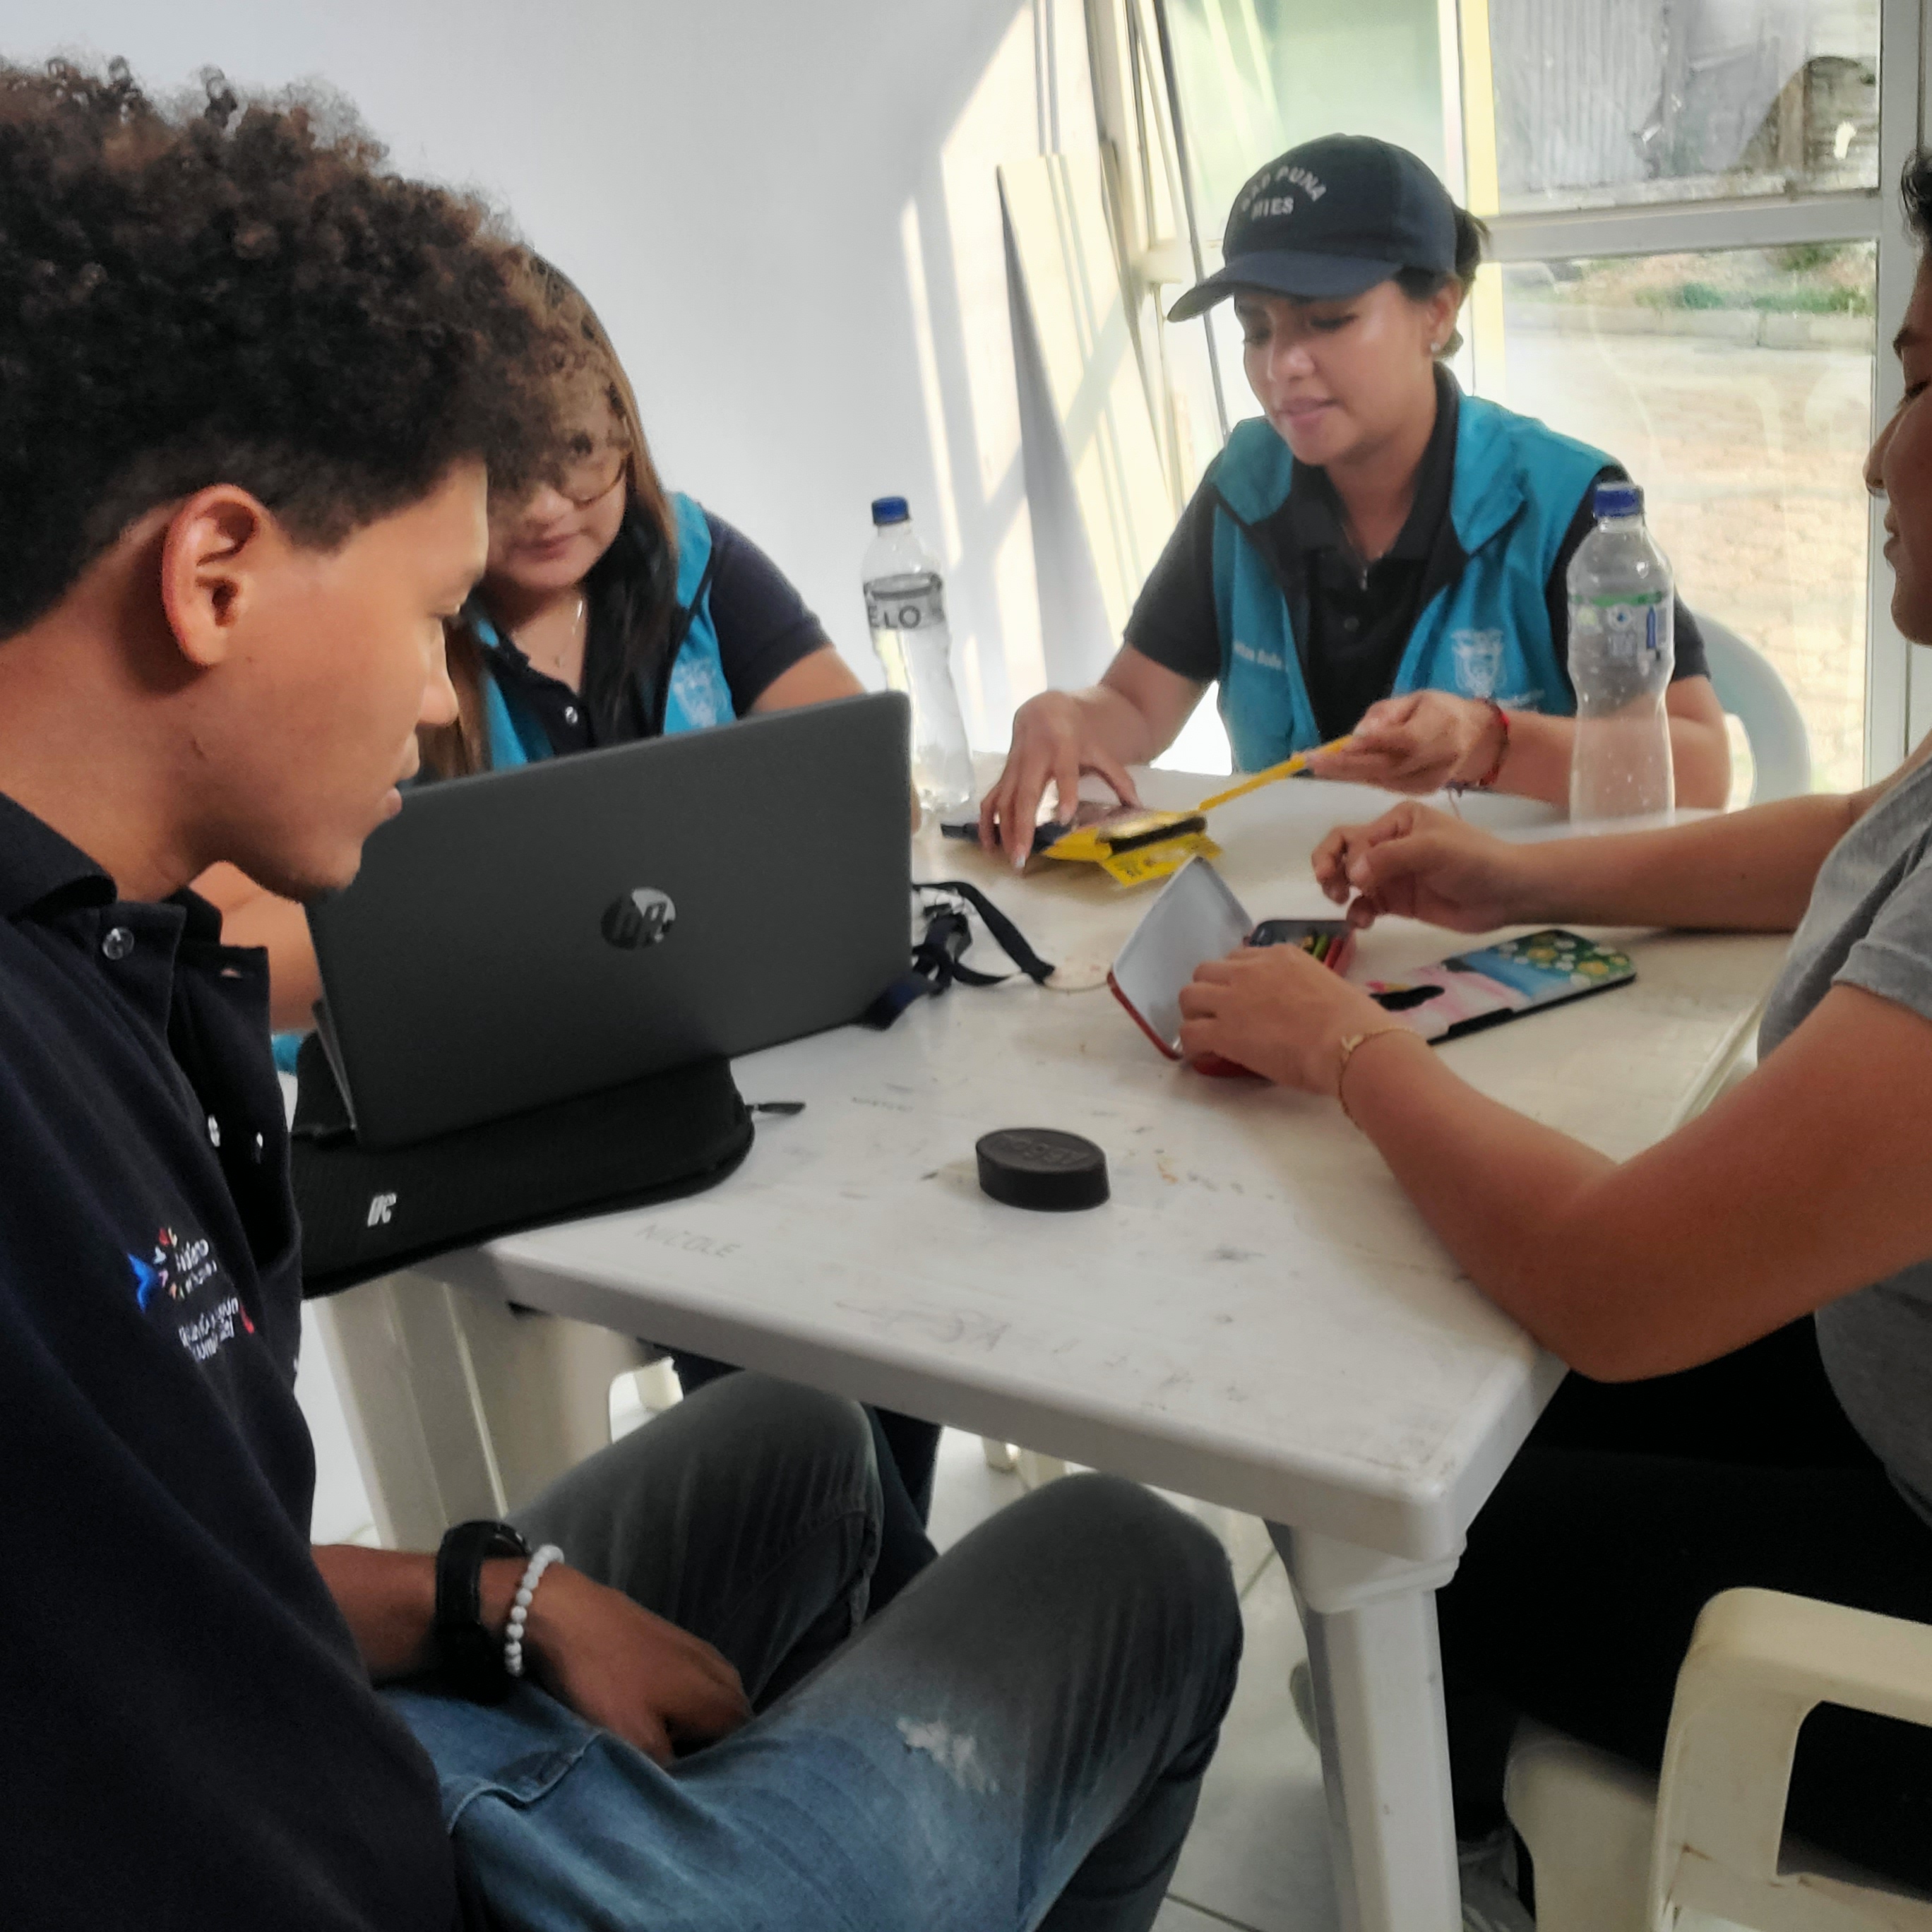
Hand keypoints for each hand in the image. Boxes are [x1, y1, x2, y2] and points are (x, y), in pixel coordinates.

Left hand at [501, 1560, 750, 1764]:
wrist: (571, 1615)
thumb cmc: (606, 1681)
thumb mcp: (637, 1739)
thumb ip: (674, 1770)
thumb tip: (694, 1789)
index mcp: (722, 1699)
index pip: (748, 1749)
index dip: (729, 1775)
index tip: (706, 1795)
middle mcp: (724, 1673)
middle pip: (735, 1724)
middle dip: (716, 1750)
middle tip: (687, 1777)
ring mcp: (702, 1652)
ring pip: (715, 1702)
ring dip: (700, 1726)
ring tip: (671, 1749)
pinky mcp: (678, 1641)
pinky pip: (698, 1683)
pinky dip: (686, 1704)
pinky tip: (659, 1713)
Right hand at [979, 691, 1139, 868]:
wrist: (1044, 711)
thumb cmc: (1075, 735)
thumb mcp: (1099, 751)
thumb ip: (1118, 779)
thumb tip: (1137, 807)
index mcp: (1063, 748)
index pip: (1064, 772)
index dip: (1064, 793)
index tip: (1063, 817)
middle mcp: (1034, 758)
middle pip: (1026, 795)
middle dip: (1022, 827)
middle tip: (1023, 857)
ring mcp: (1014, 769)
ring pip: (1004, 801)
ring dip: (1004, 832)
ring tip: (1012, 859)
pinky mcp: (1003, 776)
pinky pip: (990, 801)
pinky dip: (987, 824)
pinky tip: (990, 847)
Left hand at [1178, 943, 1393, 1092]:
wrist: (1348, 1042)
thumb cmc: (1353, 1021)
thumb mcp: (1326, 985)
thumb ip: (1301, 988)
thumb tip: (1299, 1007)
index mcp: (1280, 956)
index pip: (1239, 958)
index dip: (1234, 980)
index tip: (1240, 999)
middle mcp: (1251, 969)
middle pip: (1206, 971)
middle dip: (1208, 992)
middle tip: (1218, 1015)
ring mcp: (1233, 998)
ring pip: (1189, 996)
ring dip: (1194, 1014)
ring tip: (1206, 1034)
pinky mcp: (1223, 1031)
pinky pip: (1189, 1032)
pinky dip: (1192, 1045)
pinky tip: (1205, 1055)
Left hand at [1311, 691, 1505, 794]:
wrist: (1473, 736)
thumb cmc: (1438, 710)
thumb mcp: (1415, 699)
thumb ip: (1386, 715)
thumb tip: (1358, 735)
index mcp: (1440, 727)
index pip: (1405, 740)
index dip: (1374, 743)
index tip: (1342, 743)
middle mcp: (1438, 757)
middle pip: (1388, 766)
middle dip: (1346, 765)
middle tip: (1312, 761)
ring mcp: (1433, 778)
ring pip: (1383, 779)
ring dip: (1348, 773)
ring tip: (1318, 764)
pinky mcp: (1425, 791)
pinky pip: (1387, 785)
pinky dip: (1364, 778)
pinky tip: (1343, 770)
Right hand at [1311, 802, 1541, 932]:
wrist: (1506, 895)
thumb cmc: (1474, 861)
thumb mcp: (1432, 850)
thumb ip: (1389, 857)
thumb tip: (1350, 874)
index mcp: (1397, 821)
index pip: (1355, 836)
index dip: (1349, 858)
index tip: (1359, 881)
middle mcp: (1389, 844)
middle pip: (1343, 851)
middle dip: (1329, 867)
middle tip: (1329, 888)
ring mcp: (1392, 874)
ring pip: (1349, 879)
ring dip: (1339, 891)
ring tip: (1344, 906)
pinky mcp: (1397, 901)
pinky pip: (1365, 904)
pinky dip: (1357, 913)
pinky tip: (1362, 923)